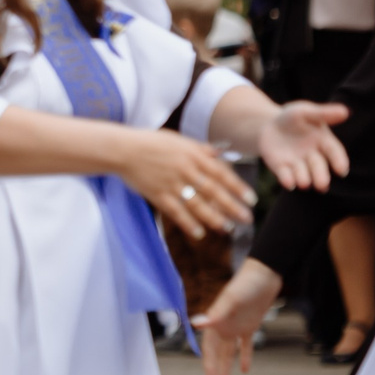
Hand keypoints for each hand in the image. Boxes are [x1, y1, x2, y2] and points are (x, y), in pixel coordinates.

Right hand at [122, 131, 253, 239]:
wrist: (123, 149)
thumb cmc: (150, 142)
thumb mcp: (179, 140)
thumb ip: (201, 148)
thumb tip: (222, 153)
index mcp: (193, 156)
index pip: (221, 174)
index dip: (237, 188)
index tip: (251, 200)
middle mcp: (185, 170)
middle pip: (213, 191)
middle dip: (232, 207)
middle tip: (246, 219)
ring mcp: (171, 184)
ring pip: (197, 204)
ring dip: (214, 218)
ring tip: (226, 228)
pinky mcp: (158, 195)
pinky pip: (176, 212)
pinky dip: (188, 223)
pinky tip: (199, 233)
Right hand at [193, 257, 281, 374]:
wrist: (265, 274)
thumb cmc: (246, 284)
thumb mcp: (231, 299)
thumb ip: (215, 314)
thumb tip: (195, 324)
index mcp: (216, 323)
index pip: (210, 350)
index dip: (209, 367)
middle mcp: (223, 326)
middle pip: (216, 355)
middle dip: (214, 372)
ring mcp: (236, 326)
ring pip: (228, 353)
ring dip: (226, 368)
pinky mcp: (250, 324)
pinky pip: (245, 345)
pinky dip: (245, 357)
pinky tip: (246, 370)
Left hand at [255, 101, 348, 190]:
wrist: (269, 125)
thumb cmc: (293, 117)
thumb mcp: (305, 112)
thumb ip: (323, 114)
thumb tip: (345, 112)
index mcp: (324, 142)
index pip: (334, 152)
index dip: (339, 161)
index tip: (342, 170)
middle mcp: (313, 157)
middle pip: (318, 167)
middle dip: (321, 176)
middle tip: (322, 185)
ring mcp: (297, 164)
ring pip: (303, 174)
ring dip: (304, 179)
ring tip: (304, 183)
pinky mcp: (281, 168)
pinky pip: (285, 175)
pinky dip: (287, 180)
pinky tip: (288, 183)